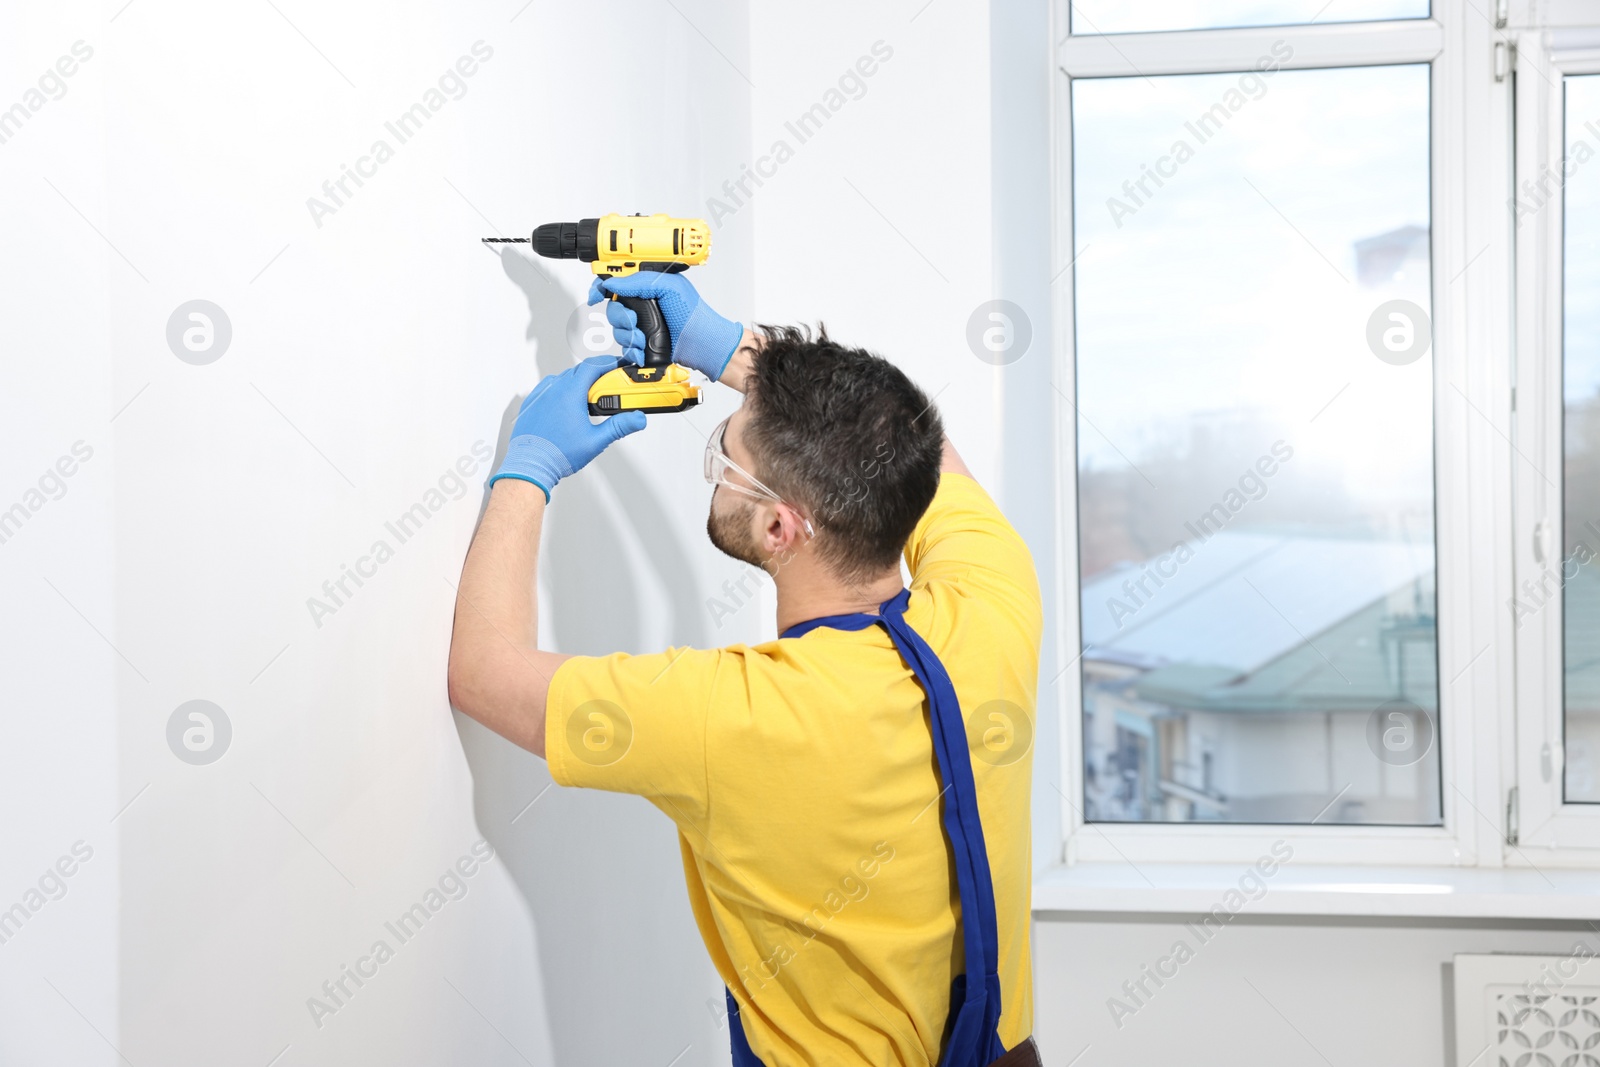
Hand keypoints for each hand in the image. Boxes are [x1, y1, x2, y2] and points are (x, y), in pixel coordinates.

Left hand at [489, 356, 646, 500]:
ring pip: (563, 378)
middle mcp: (553, 389)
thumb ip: (619, 426)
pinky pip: (549, 388)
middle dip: (596, 375)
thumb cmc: (556, 454)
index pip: (592, 366)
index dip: (608, 363)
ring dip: (578, 382)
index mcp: (570, 393)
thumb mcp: (595, 441)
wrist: (529, 465)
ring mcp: (540, 395)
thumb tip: (636, 419)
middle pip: (579, 371)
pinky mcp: (532, 403)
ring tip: (588, 399)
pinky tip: (567, 405)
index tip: (617, 366)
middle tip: (607, 387)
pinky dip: (561, 390)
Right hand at [587, 272, 742, 381]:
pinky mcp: (643, 342)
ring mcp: (643, 323)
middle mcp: (643, 304)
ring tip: (642, 338)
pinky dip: (631, 350)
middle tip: (634, 322)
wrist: (701, 344)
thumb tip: (614, 282)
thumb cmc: (693, 314)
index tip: (596, 296)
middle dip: (621, 318)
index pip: (617, 281)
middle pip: (613, 308)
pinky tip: (642, 350)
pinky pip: (625, 346)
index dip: (602, 287)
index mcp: (647, 286)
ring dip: (628, 336)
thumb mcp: (668, 287)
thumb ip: (639, 281)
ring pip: (617, 329)